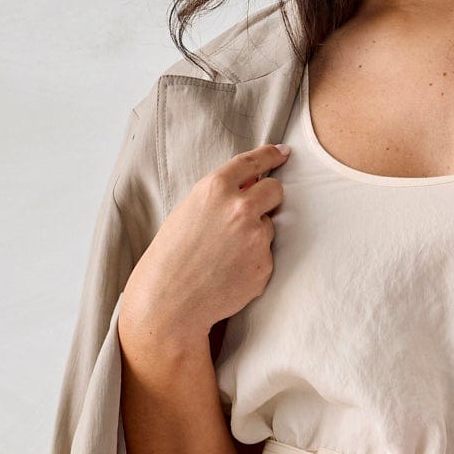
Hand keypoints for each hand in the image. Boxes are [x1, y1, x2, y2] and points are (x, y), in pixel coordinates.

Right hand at [119, 142, 288, 365]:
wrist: (170, 301)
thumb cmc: (173, 255)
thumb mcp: (189, 211)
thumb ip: (221, 196)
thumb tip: (251, 186)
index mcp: (215, 188)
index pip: (253, 162)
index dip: (271, 156)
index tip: (283, 153)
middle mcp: (240, 208)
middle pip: (276, 190)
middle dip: (269, 197)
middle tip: (251, 212)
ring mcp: (256, 238)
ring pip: (269, 226)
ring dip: (255, 235)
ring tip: (224, 254)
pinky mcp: (265, 264)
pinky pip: (266, 254)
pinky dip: (253, 261)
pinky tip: (229, 272)